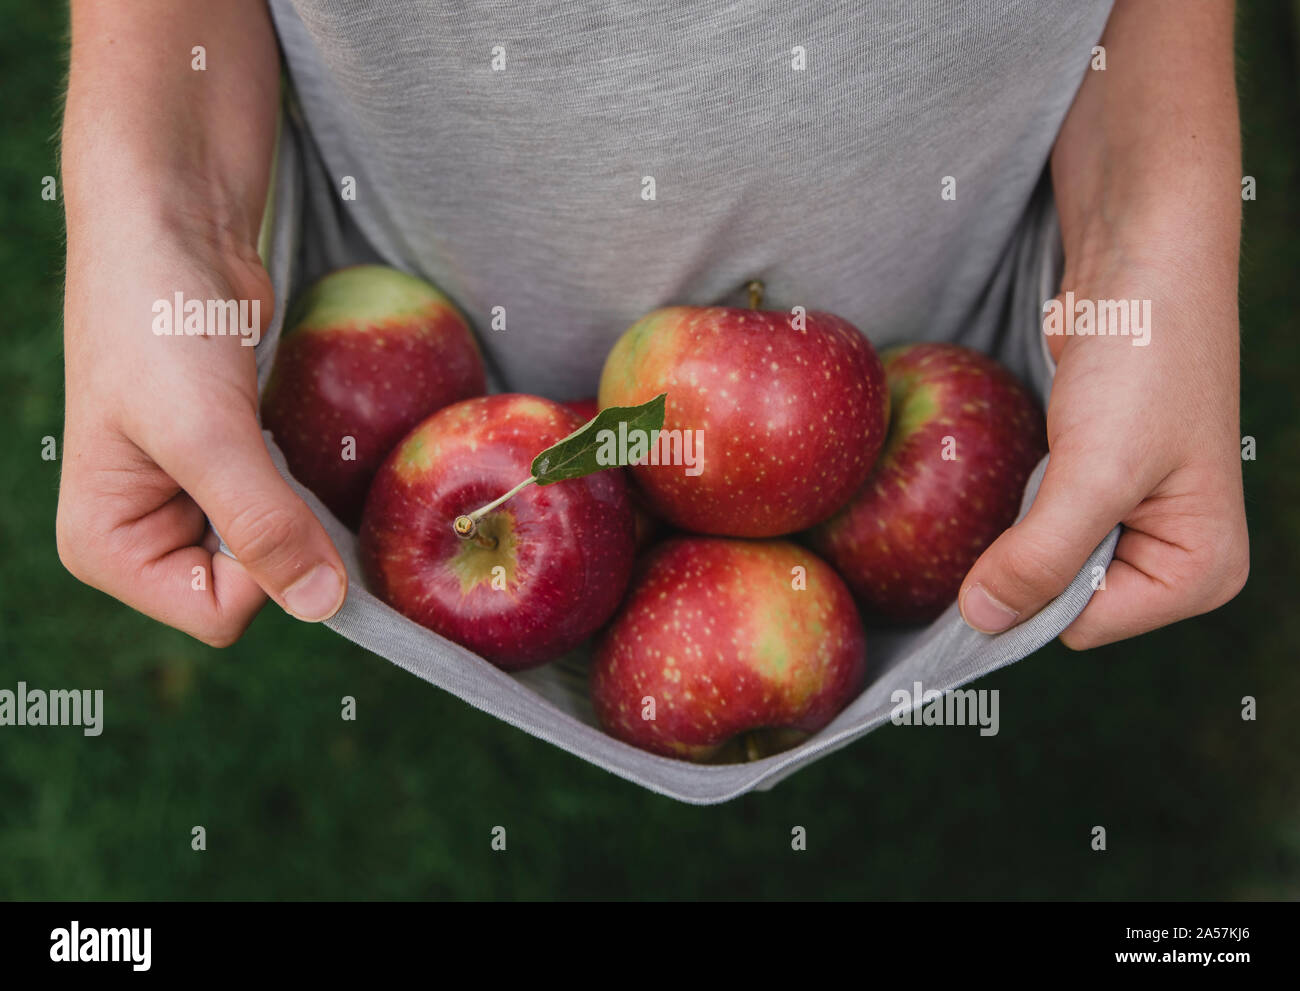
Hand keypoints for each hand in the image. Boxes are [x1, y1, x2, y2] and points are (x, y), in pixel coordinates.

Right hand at [56, 222, 346, 645]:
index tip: (257, 479)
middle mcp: (142, 538)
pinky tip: (280, 432)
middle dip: (278, 531)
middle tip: (260, 448)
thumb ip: (263, 526)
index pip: (217, 614)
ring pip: (275, 552)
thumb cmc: (159, 324)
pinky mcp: (228, 470)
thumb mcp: (208, 435)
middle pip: (249, 590)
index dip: (261, 565)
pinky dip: (299, 483)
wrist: (172, 230)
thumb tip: (322, 605)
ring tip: (263, 433)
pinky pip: (285, 511)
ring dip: (293, 504)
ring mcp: (186, 505)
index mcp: (106, 549)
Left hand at [958, 265, 1248, 647]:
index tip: (1026, 518)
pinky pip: (1038, 526)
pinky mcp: (1097, 490)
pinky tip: (1028, 459)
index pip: (1081, 625)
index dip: (1037, 584)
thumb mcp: (1093, 472)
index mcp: (1201, 573)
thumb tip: (980, 620)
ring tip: (1039, 462)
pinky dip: (1018, 503)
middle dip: (1030, 552)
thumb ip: (1040, 557)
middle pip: (1060, 600)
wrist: (1139, 267)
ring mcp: (1135, 525)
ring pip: (1042, 563)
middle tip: (1039, 478)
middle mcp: (1174, 560)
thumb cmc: (1140, 363)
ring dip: (1019, 525)